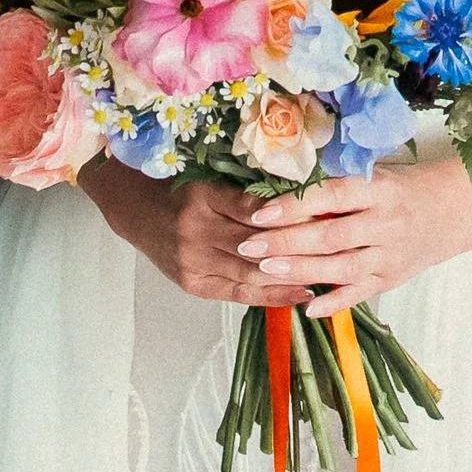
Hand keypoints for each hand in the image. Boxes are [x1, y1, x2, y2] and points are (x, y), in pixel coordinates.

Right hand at [79, 164, 309, 303]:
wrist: (135, 210)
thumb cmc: (180, 187)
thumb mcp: (209, 177)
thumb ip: (245, 191)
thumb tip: (297, 198)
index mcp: (203, 196)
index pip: (255, 210)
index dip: (291, 217)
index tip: (326, 217)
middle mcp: (196, 230)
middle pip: (256, 246)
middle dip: (297, 251)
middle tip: (336, 252)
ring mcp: (193, 261)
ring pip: (250, 273)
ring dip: (288, 278)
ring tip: (325, 277)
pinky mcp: (192, 283)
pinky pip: (237, 292)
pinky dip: (268, 295)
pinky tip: (295, 294)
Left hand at [233, 163, 468, 318]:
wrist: (447, 210)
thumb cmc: (398, 186)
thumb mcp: (372, 173)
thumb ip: (334, 180)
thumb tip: (278, 182)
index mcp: (378, 189)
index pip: (330, 197)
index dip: (294, 206)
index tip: (258, 213)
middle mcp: (385, 223)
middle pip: (331, 236)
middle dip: (286, 242)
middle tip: (249, 246)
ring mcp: (390, 255)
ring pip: (341, 268)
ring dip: (301, 271)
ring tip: (265, 271)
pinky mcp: (390, 280)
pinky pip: (359, 294)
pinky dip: (333, 303)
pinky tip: (306, 307)